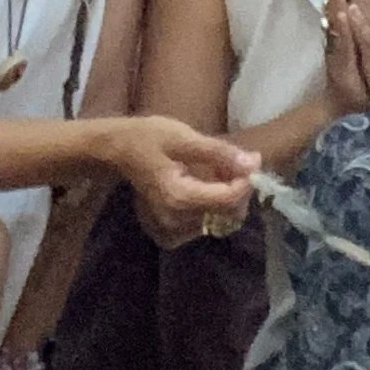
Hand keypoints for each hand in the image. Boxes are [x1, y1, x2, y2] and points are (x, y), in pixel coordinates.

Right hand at [104, 114, 258, 235]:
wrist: (116, 151)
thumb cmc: (146, 138)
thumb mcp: (183, 137)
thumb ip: (218, 153)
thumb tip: (253, 163)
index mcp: (178, 198)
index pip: (228, 199)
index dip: (246, 180)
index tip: (250, 160)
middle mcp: (175, 221)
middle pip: (227, 214)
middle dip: (238, 189)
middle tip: (235, 164)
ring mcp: (171, 231)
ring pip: (219, 222)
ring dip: (227, 199)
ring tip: (219, 173)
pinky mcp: (169, 233)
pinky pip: (204, 226)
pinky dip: (212, 209)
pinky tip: (206, 190)